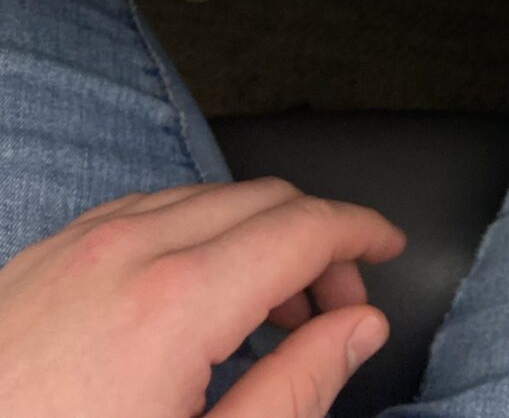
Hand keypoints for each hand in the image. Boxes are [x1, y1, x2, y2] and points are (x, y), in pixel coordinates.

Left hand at [0, 179, 404, 417]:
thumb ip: (294, 391)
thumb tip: (356, 329)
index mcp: (177, 302)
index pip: (304, 228)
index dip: (362, 235)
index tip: (388, 251)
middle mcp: (128, 249)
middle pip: (262, 199)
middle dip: (317, 239)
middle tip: (337, 308)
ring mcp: (77, 244)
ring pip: (205, 196)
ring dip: (256, 235)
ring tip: (270, 315)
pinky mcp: (42, 256)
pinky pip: (145, 210)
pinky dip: (195, 233)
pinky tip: (196, 296)